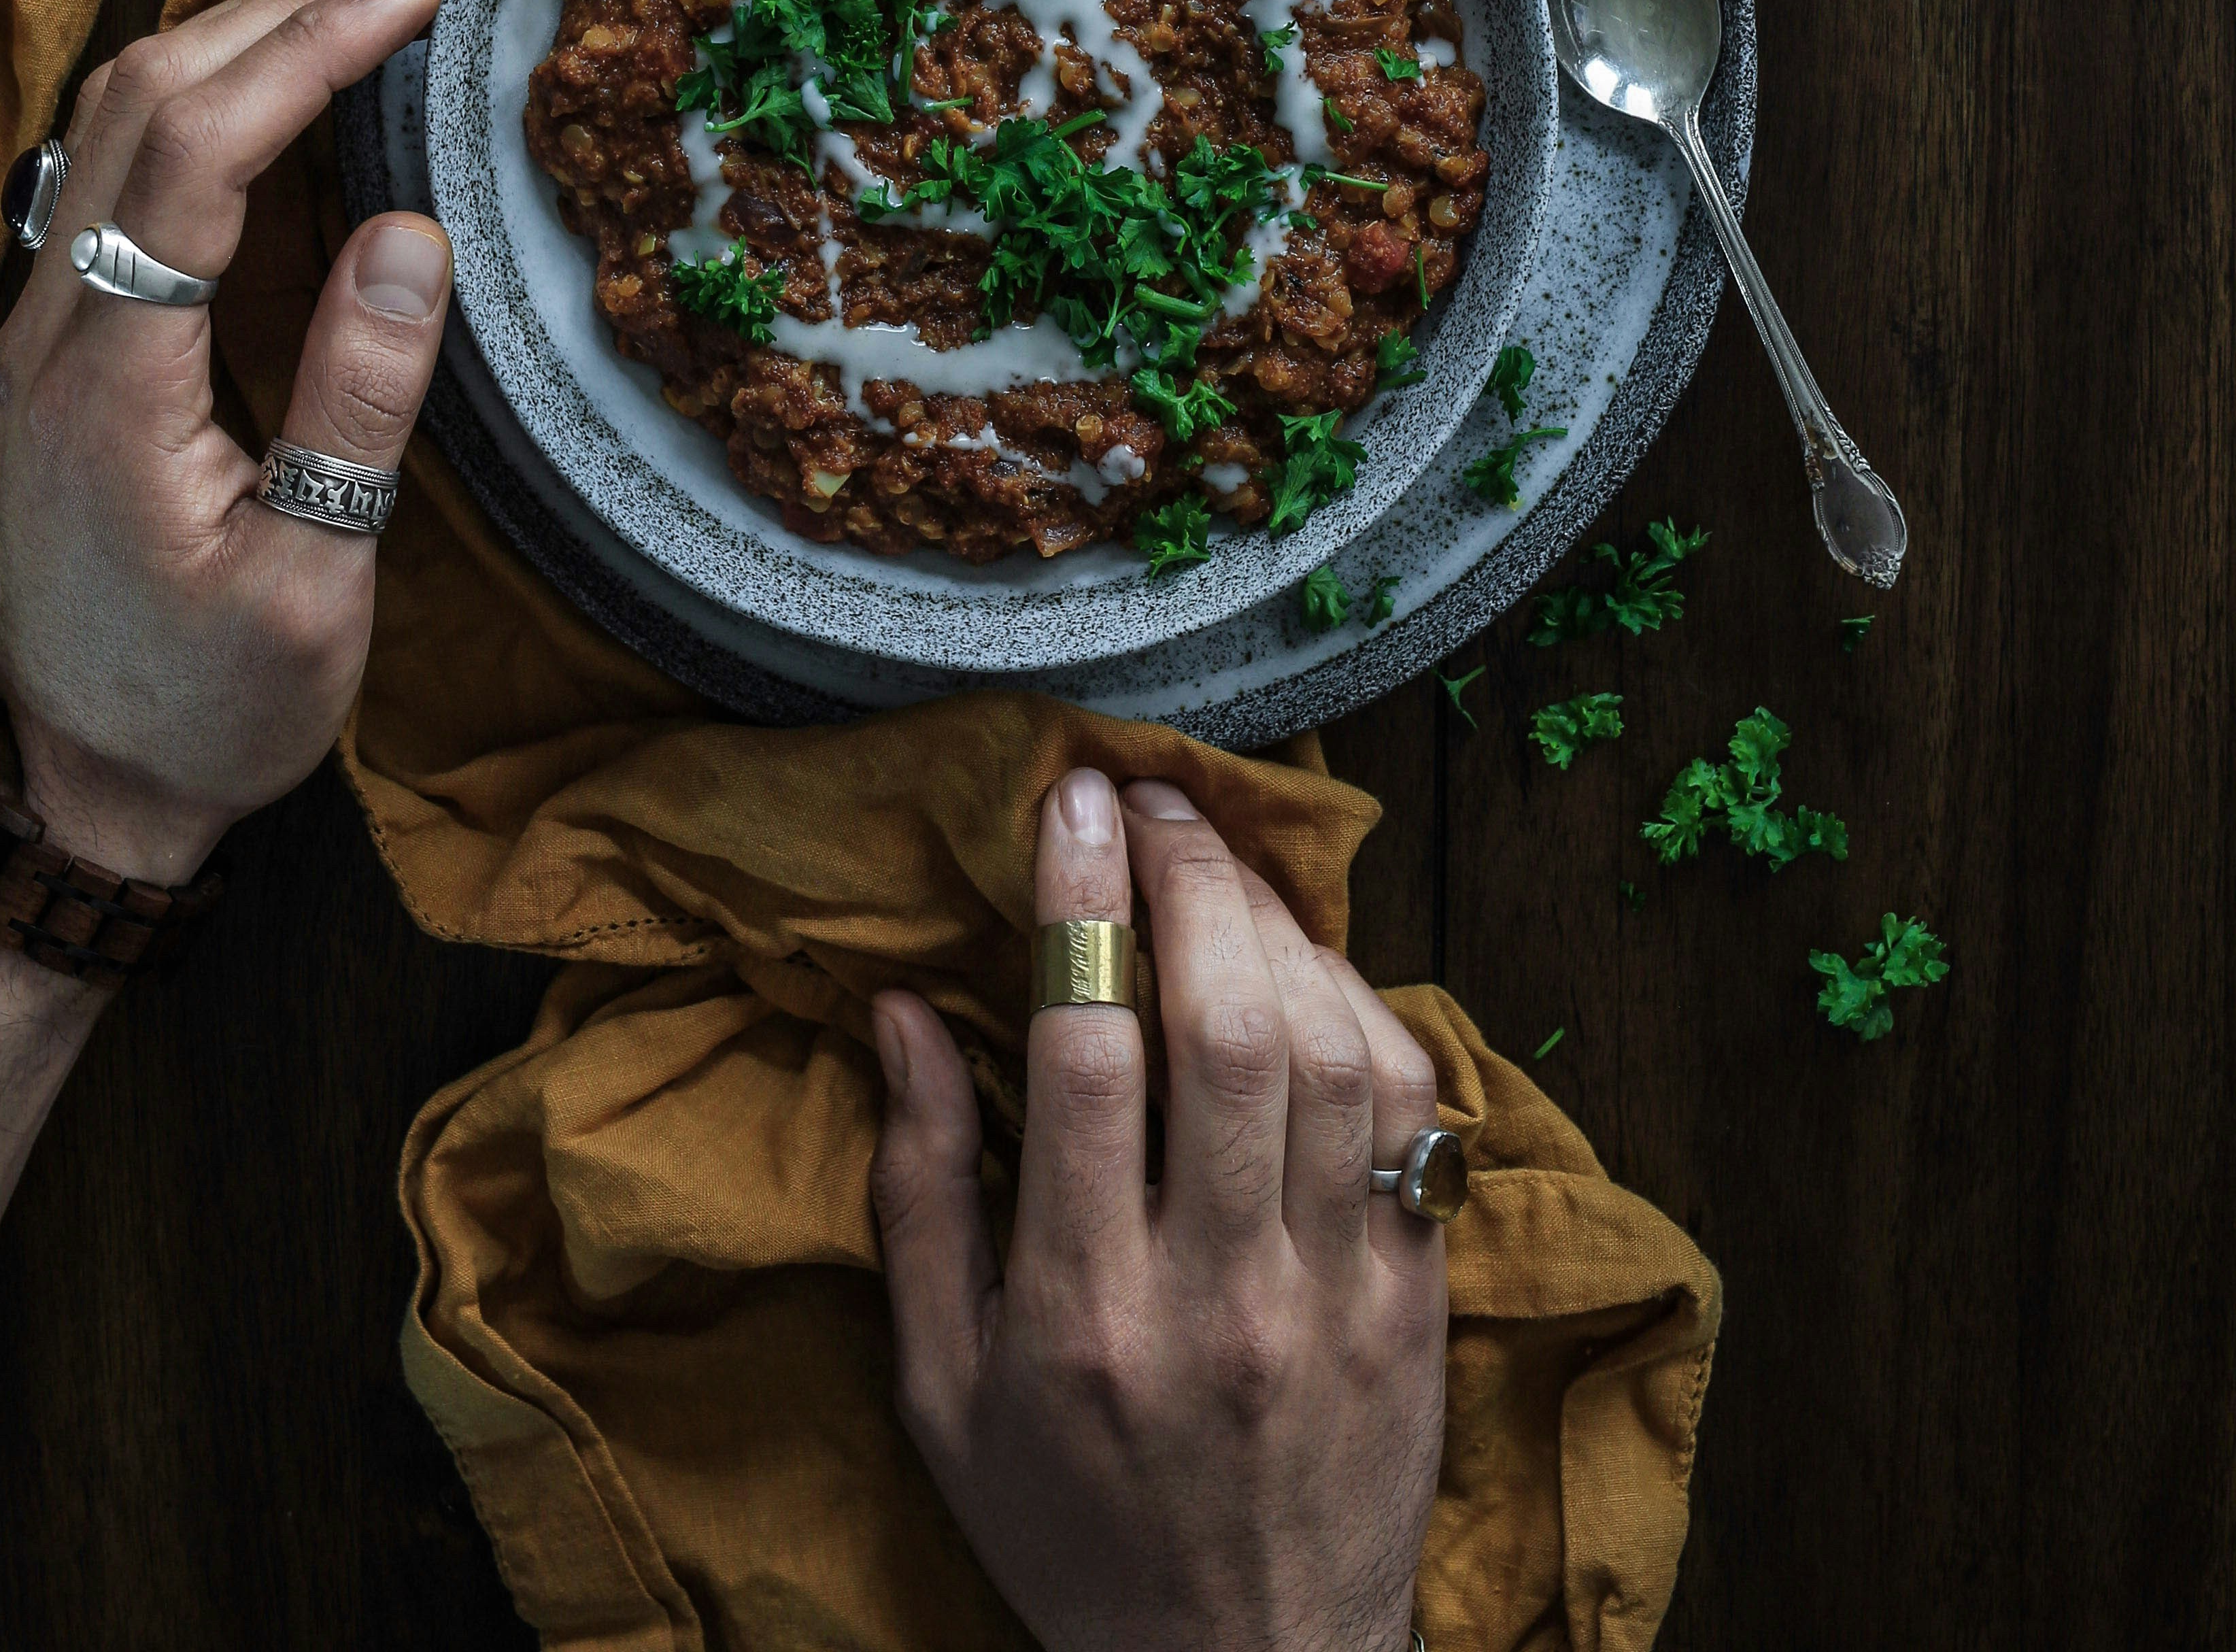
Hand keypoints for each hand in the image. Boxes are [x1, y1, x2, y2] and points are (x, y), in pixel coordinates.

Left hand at [0, 0, 450, 882]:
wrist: (85, 782)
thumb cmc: (209, 704)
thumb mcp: (314, 582)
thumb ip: (357, 404)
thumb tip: (409, 236)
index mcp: (112, 385)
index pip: (194, 152)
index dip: (305, 50)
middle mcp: (51, 333)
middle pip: (137, 99)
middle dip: (274, 9)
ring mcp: (42, 331)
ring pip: (110, 118)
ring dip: (230, 37)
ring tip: (356, 7)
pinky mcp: (62, 342)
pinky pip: (113, 169)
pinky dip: (200, 94)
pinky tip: (276, 90)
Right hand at [869, 772, 1446, 1651]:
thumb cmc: (1069, 1527)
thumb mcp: (942, 1390)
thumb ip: (921, 1192)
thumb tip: (903, 1013)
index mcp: (1084, 1313)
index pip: (1089, 1051)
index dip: (1079, 898)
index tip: (1068, 797)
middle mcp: (1220, 1291)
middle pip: (1227, 1024)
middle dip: (1189, 874)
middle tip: (1149, 796)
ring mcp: (1336, 1293)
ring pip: (1332, 1048)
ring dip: (1275, 921)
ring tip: (1218, 856)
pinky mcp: (1419, 1294)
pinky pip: (1411, 1109)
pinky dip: (1361, 1004)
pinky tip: (1303, 964)